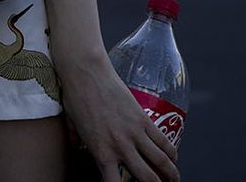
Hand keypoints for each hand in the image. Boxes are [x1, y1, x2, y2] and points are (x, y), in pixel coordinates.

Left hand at [60, 57, 179, 181]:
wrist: (86, 73)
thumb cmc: (75, 97)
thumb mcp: (72, 125)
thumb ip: (77, 140)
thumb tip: (77, 146)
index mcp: (100, 152)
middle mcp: (120, 146)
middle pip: (147, 178)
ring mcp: (134, 132)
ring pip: (161, 161)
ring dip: (171, 174)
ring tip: (173, 179)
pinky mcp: (143, 119)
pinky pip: (163, 141)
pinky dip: (172, 153)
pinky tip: (173, 158)